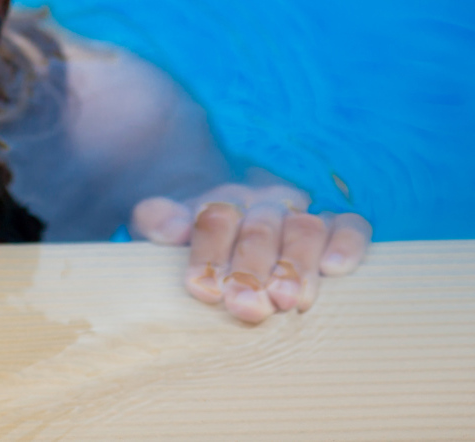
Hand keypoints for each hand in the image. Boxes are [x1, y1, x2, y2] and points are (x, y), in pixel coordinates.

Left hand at [131, 183, 370, 323]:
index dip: (208, 256)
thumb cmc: (200, 243)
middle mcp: (261, 203)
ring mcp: (300, 212)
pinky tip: (335, 269)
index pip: (212, 220)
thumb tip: (171, 229)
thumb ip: (158, 220)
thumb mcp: (166, 227)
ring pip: (304, 228)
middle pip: (259, 229)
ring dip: (296, 266)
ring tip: (288, 302)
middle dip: (251, 271)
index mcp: (219, 202)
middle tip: (246, 307)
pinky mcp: (337, 225)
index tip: (204, 292)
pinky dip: (346, 243)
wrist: (234, 226)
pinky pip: (350, 225)